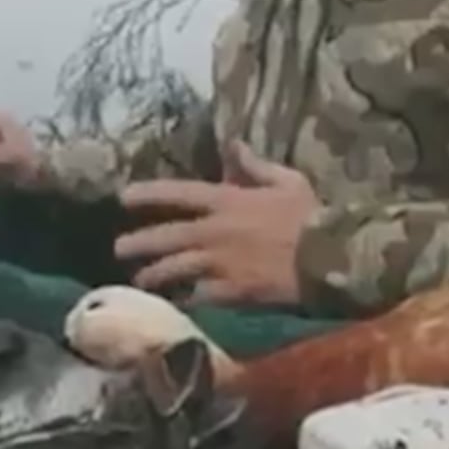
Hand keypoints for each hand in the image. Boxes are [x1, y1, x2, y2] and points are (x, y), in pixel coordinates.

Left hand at [113, 140, 319, 305]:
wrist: (330, 258)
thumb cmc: (312, 216)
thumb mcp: (288, 180)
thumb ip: (256, 165)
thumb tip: (233, 145)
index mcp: (228, 201)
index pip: (178, 194)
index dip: (148, 194)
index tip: (123, 197)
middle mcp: (215, 232)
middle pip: (166, 237)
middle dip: (138, 243)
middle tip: (117, 248)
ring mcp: (220, 264)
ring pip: (175, 269)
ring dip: (154, 275)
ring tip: (140, 281)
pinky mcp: (231, 293)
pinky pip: (200, 298)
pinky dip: (186, 300)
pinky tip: (177, 304)